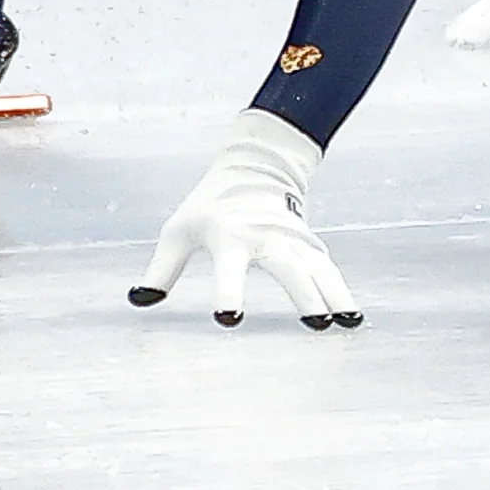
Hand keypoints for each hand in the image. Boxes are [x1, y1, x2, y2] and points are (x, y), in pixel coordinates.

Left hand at [127, 110, 359, 329]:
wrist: (253, 166)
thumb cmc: (210, 206)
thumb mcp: (179, 231)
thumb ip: (161, 269)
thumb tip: (138, 302)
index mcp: (231, 236)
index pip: (229, 269)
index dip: (228, 292)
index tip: (228, 317)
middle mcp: (266, 237)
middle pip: (288, 268)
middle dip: (303, 295)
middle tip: (316, 323)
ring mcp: (292, 239)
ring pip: (317, 269)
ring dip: (333, 294)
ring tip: (347, 323)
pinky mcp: (307, 244)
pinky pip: (327, 269)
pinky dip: (340, 290)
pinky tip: (351, 317)